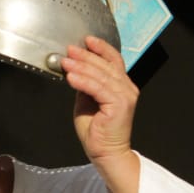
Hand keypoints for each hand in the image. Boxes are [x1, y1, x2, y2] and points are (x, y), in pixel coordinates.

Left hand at [61, 35, 140, 192]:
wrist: (105, 153)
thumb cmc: (97, 131)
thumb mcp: (87, 101)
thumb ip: (86, 85)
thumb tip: (76, 70)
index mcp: (121, 86)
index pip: (114, 60)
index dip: (101, 48)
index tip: (86, 40)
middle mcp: (127, 88)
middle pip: (106, 65)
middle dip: (85, 56)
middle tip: (69, 50)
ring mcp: (125, 96)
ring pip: (101, 75)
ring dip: (81, 67)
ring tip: (66, 62)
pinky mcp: (120, 105)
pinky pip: (98, 89)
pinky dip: (83, 81)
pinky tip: (71, 77)